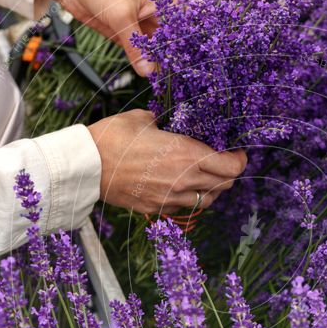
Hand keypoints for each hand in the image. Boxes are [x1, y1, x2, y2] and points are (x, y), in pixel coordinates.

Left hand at [36, 0, 169, 75]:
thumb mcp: (121, 17)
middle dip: (168, 60)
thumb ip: (136, 47)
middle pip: (168, 42)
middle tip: (172, 81)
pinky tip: (148, 76)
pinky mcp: (125, 32)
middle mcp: (156, 12)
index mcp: (164, 0)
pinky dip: (141, 62)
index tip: (183, 70)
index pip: (179, 30)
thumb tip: (148, 73)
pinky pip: (137, 51)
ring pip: (153, 49)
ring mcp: (140, 23)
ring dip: (155, 64)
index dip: (182, 49)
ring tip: (161, 82)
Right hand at [87, 109, 247, 215]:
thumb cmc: (113, 137)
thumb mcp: (145, 119)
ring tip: (202, 176)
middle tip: (220, 161)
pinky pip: (184, 207)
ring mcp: (171, 198)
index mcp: (187, 155)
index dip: (239, 160)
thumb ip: (166, 122)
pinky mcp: (156, 209)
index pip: (232, 167)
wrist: (87, 166)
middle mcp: (184, 180)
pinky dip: (189, 198)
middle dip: (227, 173)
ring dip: (210, 188)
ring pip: (207, 200)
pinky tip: (180, 186)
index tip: (236, 152)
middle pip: (225, 185)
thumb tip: (171, 121)